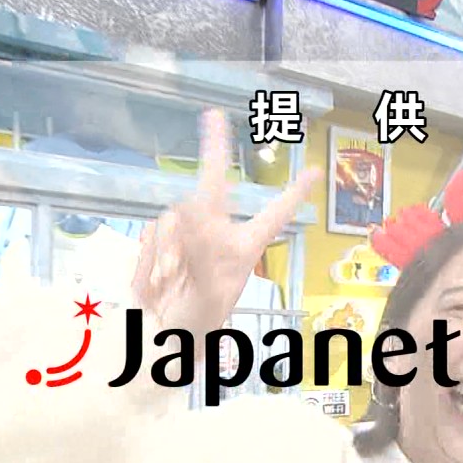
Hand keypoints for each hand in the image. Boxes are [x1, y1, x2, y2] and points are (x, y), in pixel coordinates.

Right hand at [131, 110, 320, 348]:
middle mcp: (219, 237)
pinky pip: (152, 234)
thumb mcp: (206, 292)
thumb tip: (191, 206)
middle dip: (214, 152)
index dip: (292, 193)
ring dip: (167, 250)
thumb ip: (200, 250)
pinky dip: (148, 258)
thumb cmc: (195, 328)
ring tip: (169, 284)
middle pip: (215, 188)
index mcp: (244, 250)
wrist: (156, 345)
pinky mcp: (161, 245)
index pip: (274, 215)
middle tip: (213, 117)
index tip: (313, 172)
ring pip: (174, 218)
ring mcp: (188, 239)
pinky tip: (155, 282)